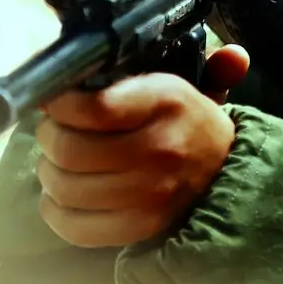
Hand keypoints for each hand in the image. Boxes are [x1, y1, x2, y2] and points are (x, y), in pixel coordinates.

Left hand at [35, 44, 251, 248]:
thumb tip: (234, 55)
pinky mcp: (139, 228)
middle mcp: (160, 149)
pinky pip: (74, 226)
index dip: (58, 105)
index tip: (54, 101)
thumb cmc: (187, 124)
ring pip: (66, 186)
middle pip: (70, 149)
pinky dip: (54, 209)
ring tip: (55, 159)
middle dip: (48, 136)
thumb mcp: (184, 84)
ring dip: (48, 171)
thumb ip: (183, 59)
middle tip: (50, 130)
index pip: (93, 107)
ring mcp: (150, 194)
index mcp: (167, 102)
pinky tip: (58, 194)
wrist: (225, 177)